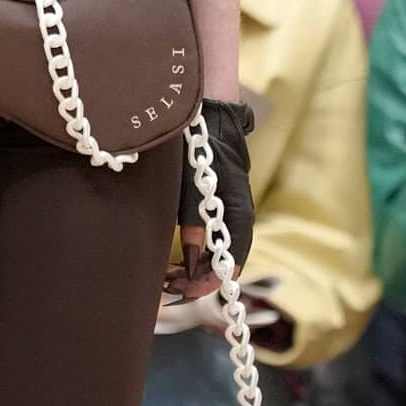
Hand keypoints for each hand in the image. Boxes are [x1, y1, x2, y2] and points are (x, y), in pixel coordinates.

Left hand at [171, 99, 254, 301]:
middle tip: (166, 286)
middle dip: (197, 280)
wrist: (207, 112)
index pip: (231, 261)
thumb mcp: (190, 185)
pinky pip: (212, 240)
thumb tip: (193, 261)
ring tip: (167, 276)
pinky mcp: (218, 204)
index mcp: (237, 212)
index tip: (183, 293)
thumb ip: (194, 221)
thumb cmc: (198, 145)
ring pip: (217, 253)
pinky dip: (195, 254)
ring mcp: (230, 210)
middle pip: (224, 261)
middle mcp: (238, 215)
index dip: (207, 283)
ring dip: (194, 269)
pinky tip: (176, 258)